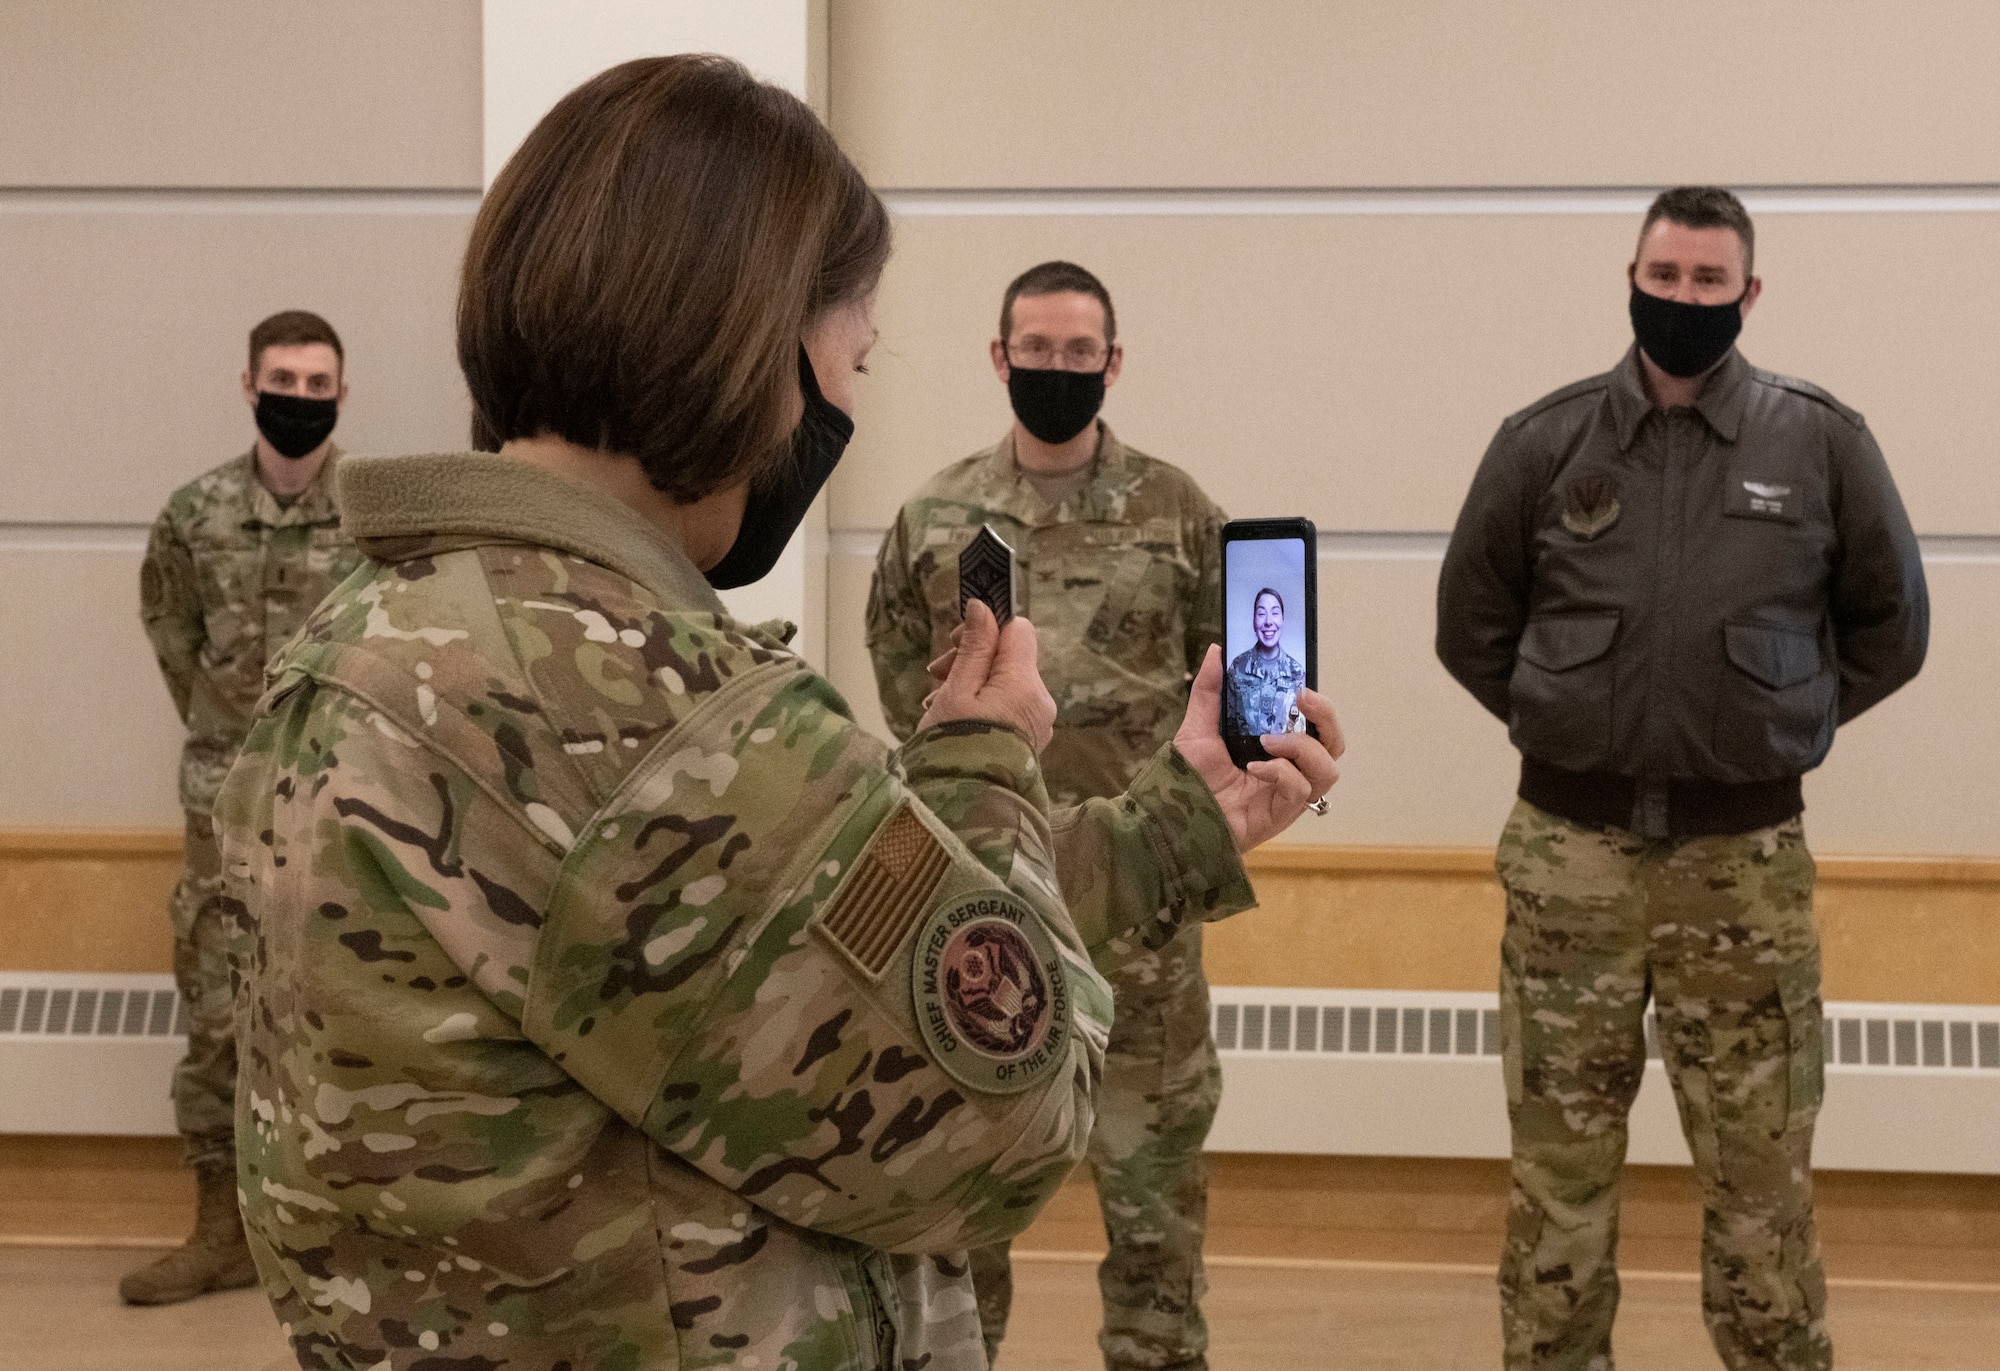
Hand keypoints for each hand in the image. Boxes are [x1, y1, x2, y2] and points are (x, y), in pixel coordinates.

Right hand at [916, 600, 1056, 751]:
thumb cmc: (954, 746)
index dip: (987, 628)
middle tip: (936, 673)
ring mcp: (1037, 723)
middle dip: (973, 657)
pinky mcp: (1028, 740)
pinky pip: (1009, 707)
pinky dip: (983, 704)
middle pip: (1010, 657)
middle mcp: (1040, 700)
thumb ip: (975, 647)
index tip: (955, 642)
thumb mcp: (957, 690)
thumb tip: (984, 607)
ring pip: (1007, 682)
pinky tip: (954, 717)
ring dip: (973, 681)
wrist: (963, 805)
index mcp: (1024, 683)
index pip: (1019, 630)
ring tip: (937, 699)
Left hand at [1173, 645, 1343, 852]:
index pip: (1316, 723)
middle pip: (1334, 743)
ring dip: (1302, 747)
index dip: (1319, 704)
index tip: (1301, 685)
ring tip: (1267, 741)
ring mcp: (1289, 793)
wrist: (1174, 817)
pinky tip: (1255, 768)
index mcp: (1278, 746)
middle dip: (1326, 717)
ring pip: (1328, 768)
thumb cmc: (1190, 777)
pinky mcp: (1283, 814)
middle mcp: (1291, 768)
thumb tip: (1217, 650)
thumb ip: (1209, 691)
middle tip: (1301, 699)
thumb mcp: (1197, 727)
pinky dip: (1282, 773)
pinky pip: (1300, 789)